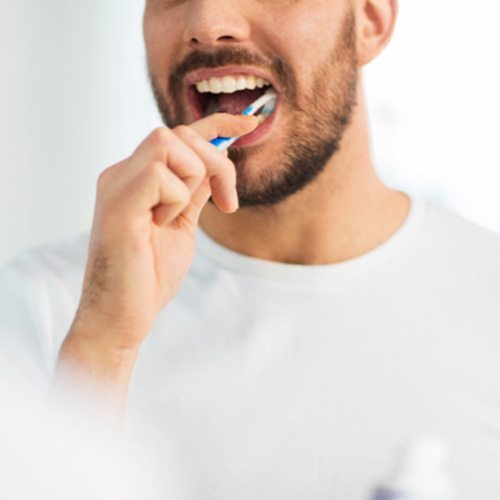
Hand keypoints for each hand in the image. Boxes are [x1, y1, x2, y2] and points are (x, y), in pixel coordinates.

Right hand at [69, 113, 258, 350]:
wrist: (122, 317)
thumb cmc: (148, 276)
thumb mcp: (181, 225)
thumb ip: (194, 191)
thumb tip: (217, 161)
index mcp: (136, 178)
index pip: (179, 135)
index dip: (218, 123)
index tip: (250, 124)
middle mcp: (122, 174)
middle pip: (179, 133)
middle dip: (216, 163)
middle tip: (226, 203)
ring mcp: (116, 185)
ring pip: (169, 143)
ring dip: (190, 181)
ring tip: (174, 218)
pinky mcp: (117, 203)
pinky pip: (160, 174)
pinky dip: (175, 199)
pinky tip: (160, 225)